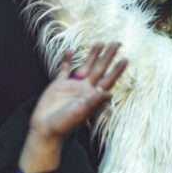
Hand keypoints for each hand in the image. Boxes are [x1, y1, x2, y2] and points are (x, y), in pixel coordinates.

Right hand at [20, 43, 126, 172]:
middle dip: (108, 57)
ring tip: (100, 43)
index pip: (108, 80)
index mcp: (92, 96)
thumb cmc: (65, 124)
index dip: (117, 70)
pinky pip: (64, 69)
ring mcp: (72, 85)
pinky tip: (70, 50)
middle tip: (117, 43)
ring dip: (92, 55)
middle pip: (99, 69)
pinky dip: (67, 60)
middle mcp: (84, 89)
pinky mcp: (58, 85)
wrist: (45, 129)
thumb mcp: (81, 112)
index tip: (126, 59)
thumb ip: (94, 102)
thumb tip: (110, 93)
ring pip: (85, 66)